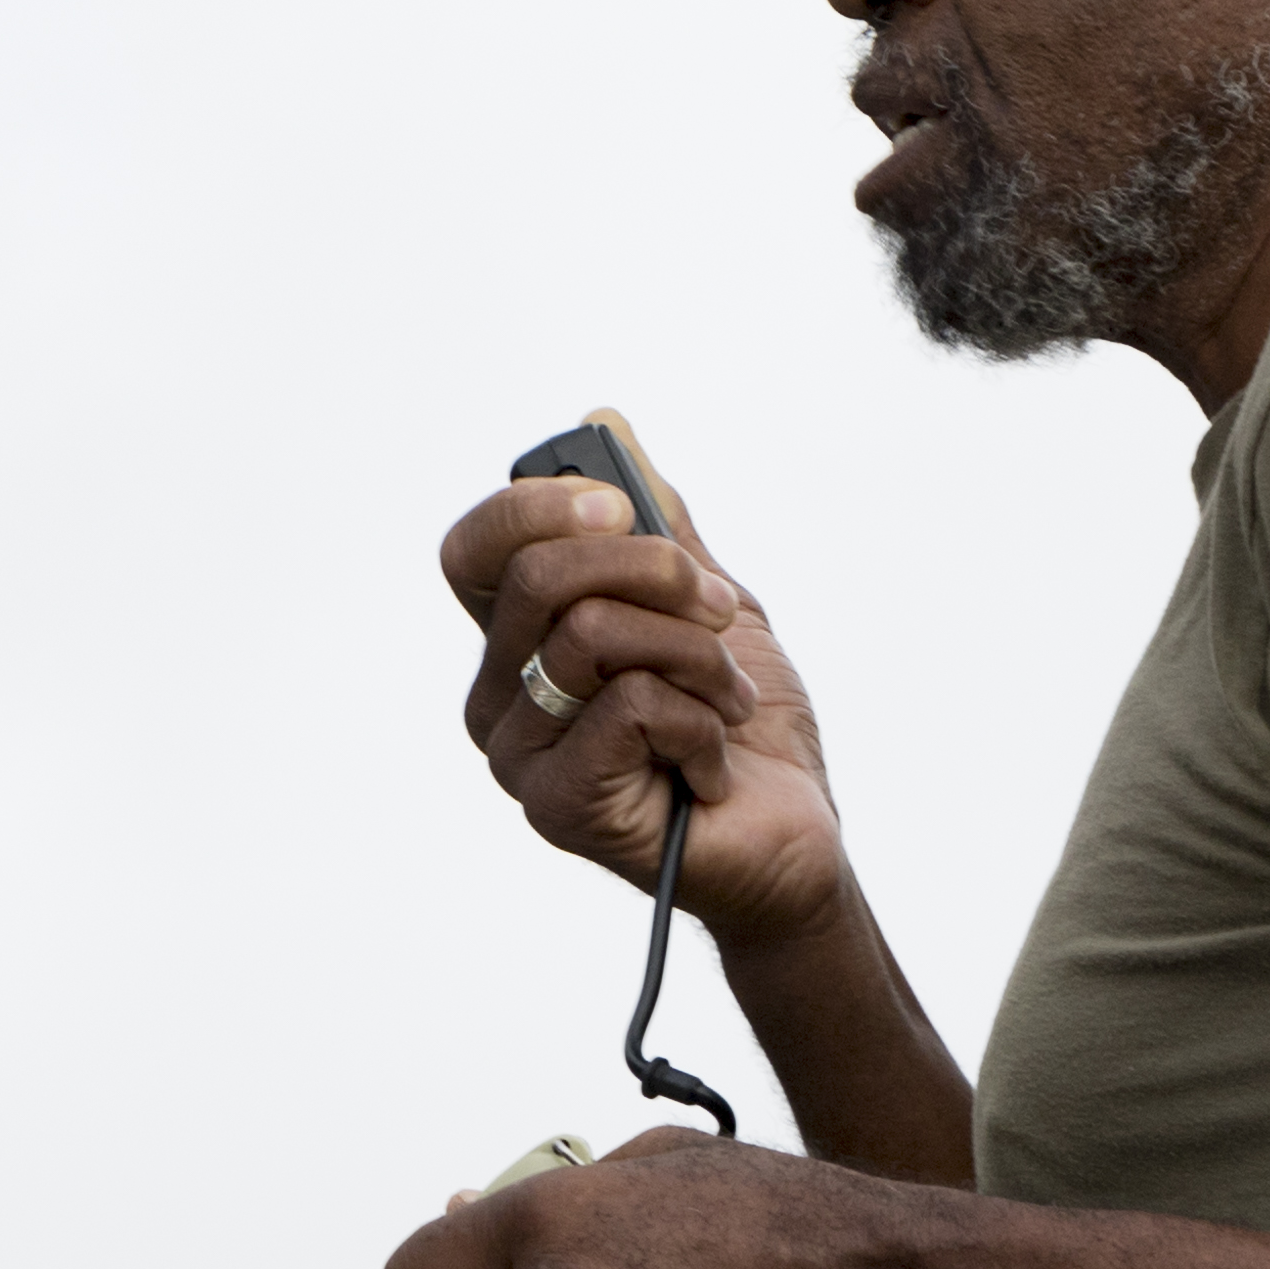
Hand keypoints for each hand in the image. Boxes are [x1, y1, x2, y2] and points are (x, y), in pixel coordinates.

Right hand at [441, 415, 848, 943]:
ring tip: (729, 700)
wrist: (791, 842)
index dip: (536, 507)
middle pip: (540, 577)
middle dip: (656, 571)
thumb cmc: (745, 732)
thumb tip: (606, 426)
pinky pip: (629, 705)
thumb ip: (659, 528)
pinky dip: (699, 721)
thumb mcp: (711, 607)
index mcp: (521, 644)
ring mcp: (521, 756)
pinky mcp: (558, 805)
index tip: (623, 503)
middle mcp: (502, 698)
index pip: (477, 551)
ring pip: (591, 636)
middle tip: (723, 612)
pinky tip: (709, 765)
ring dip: (696, 656)